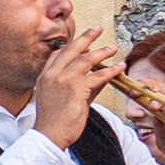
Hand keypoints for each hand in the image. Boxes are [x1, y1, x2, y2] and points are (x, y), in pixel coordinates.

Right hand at [33, 27, 124, 144]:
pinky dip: (111, 71)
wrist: (49, 135)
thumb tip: (100, 77)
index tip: (84, 43)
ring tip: (113, 48)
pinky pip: (97, 75)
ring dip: (102, 52)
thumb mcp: (64, 99)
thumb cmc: (54, 121)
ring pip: (86, 59)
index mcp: (45, 77)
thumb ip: (81, 86)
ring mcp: (63, 80)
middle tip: (97, 29)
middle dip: (86, 37)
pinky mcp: (76, 88)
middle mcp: (52, 74)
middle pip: (71, 50)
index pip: (58, 55)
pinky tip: (119, 67)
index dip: (72, 47)